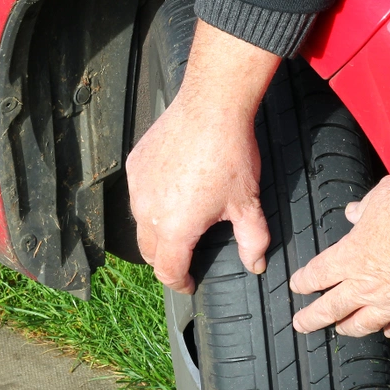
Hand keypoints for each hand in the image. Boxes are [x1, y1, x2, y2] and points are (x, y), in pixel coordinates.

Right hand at [127, 21, 279, 293]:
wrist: (211, 106)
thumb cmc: (230, 156)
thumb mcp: (248, 205)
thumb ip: (253, 242)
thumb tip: (255, 265)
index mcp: (174, 229)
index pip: (167, 271)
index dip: (179, 283)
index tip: (189, 283)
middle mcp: (148, 212)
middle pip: (150, 252)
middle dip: (167, 260)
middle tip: (186, 257)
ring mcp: (137, 188)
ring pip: (141, 224)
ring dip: (157, 231)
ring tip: (181, 224)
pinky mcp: (135, 165)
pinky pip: (139, 194)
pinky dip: (152, 201)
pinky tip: (173, 191)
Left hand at [289, 172, 389, 337]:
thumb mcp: (383, 194)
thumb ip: (365, 208)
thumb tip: (353, 212)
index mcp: (352, 256)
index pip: (317, 274)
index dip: (303, 282)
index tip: (297, 286)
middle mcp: (369, 285)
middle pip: (331, 308)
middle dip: (312, 318)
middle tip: (301, 324)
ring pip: (364, 324)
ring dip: (349, 328)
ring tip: (341, 330)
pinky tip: (388, 331)